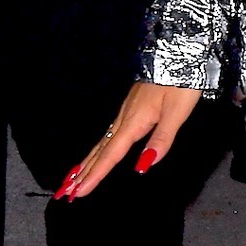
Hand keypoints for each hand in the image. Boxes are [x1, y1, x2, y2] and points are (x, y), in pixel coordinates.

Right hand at [55, 81, 202, 200]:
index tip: (78, 193)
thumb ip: (161, 140)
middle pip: (99, 151)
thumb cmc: (181, 83)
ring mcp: (125, 112)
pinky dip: (98, 150)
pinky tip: (97, 154)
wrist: (177, 52)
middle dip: (81, 173)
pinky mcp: (130, 108)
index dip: (95, 175)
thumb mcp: (177, 113)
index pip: (110, 155)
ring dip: (86, 163)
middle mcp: (124, 118)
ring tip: (71, 179)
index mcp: (134, 122)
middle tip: (65, 193)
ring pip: (101, 143)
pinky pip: (108, 134)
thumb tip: (143, 166)